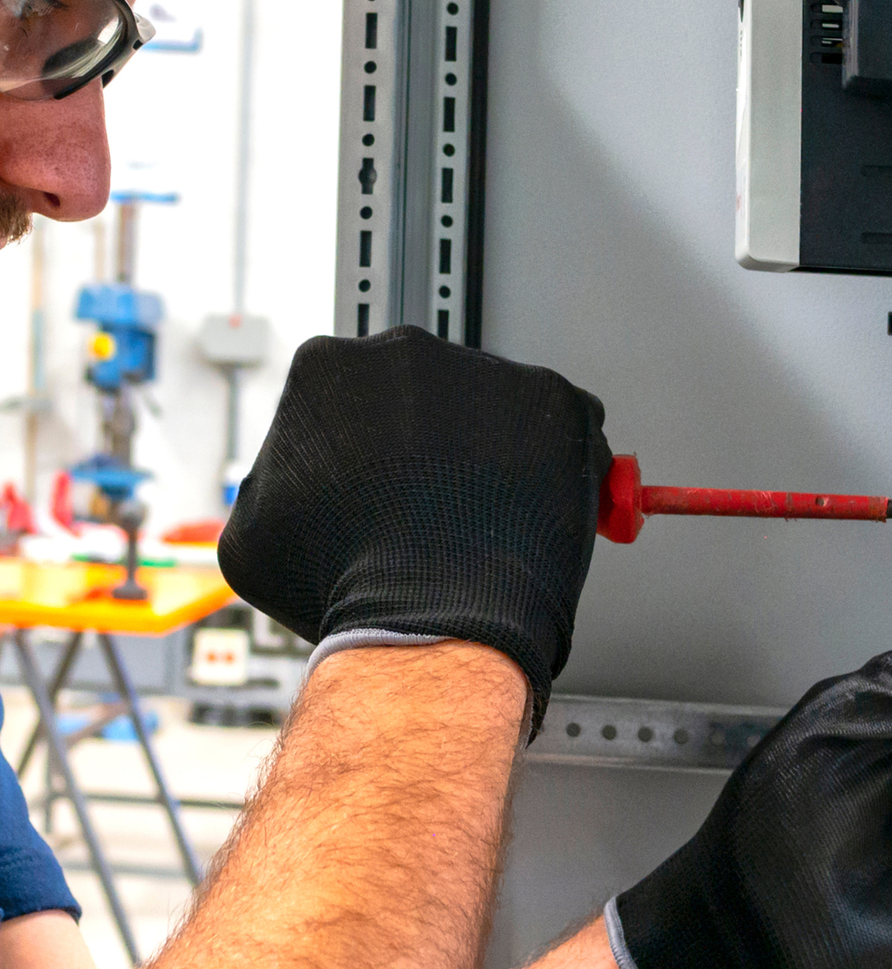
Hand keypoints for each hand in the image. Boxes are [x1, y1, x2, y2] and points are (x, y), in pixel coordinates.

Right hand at [218, 325, 609, 729]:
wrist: (435, 618)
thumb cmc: (346, 583)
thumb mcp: (253, 534)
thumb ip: (274, 482)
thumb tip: (291, 479)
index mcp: (327, 367)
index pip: (352, 396)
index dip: (370, 447)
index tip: (386, 480)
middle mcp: (407, 351)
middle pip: (426, 391)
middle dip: (434, 440)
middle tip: (440, 503)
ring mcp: (488, 370)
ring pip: (495, 408)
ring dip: (494, 452)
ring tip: (483, 520)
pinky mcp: (556, 399)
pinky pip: (561, 428)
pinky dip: (555, 466)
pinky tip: (529, 513)